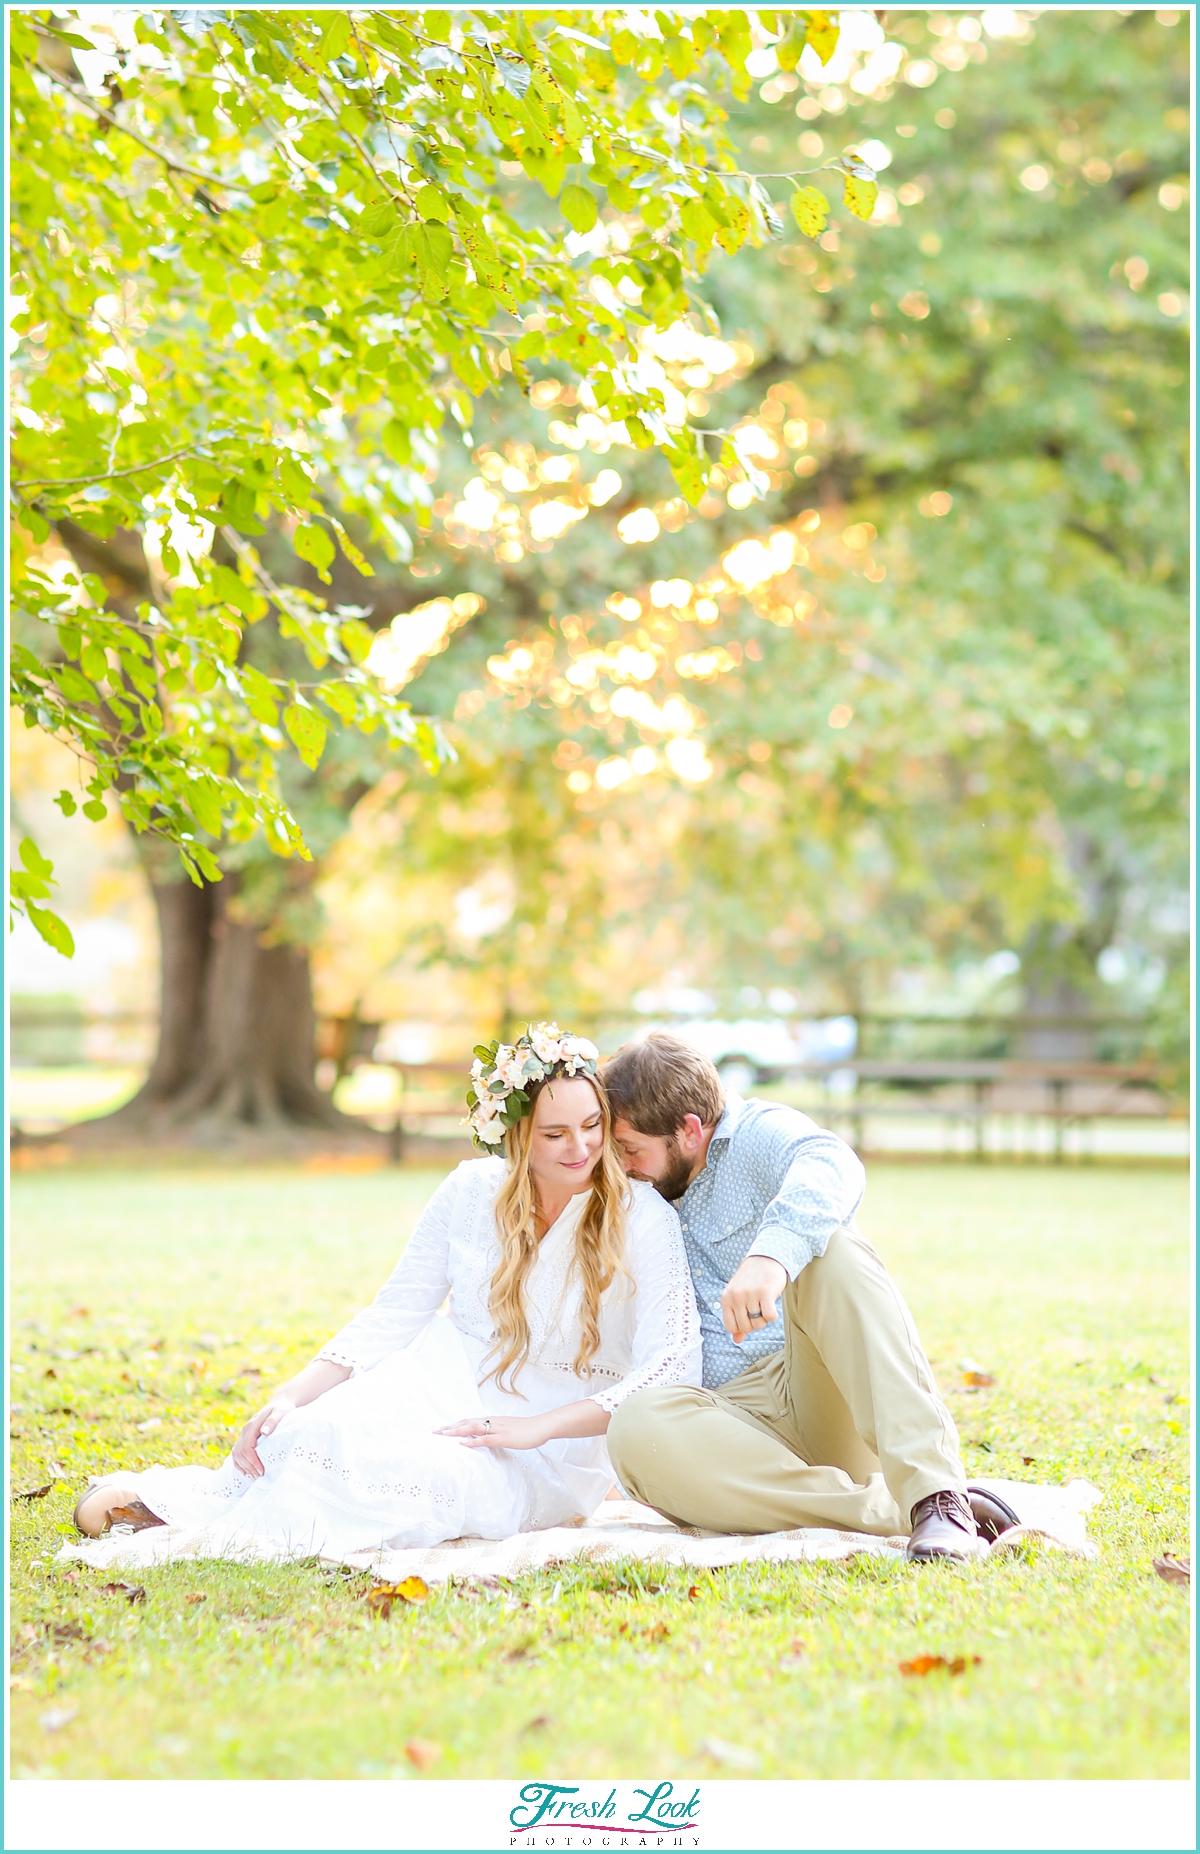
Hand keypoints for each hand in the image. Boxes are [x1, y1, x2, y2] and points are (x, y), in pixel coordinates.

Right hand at [232, 1394, 296, 1476]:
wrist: (280, 1403)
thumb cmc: (282, 1409)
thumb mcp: (280, 1412)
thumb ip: (272, 1421)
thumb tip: (264, 1432)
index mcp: (251, 1426)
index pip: (246, 1448)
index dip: (253, 1461)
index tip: (262, 1471)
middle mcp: (245, 1431)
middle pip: (240, 1453)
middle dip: (249, 1467)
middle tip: (260, 1477)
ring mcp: (244, 1434)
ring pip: (237, 1454)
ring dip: (244, 1467)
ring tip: (254, 1476)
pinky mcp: (246, 1437)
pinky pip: (237, 1452)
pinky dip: (239, 1463)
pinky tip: (246, 1471)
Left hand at [436, 1413, 550, 1450]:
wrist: (541, 1426)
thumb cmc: (526, 1430)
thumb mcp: (508, 1430)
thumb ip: (495, 1433)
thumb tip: (485, 1438)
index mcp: (492, 1421)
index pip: (469, 1421)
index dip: (455, 1424)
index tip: (441, 1428)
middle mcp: (492, 1422)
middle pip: (466, 1422)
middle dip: (450, 1427)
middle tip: (434, 1431)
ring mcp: (497, 1429)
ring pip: (473, 1428)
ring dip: (457, 1430)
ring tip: (444, 1434)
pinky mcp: (504, 1437)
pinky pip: (486, 1439)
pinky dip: (473, 1441)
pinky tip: (464, 1443)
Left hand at [721, 1255, 788, 1344]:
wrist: (766, 1258)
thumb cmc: (752, 1281)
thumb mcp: (738, 1297)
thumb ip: (736, 1318)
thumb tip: (736, 1340)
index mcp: (726, 1298)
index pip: (731, 1327)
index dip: (741, 1327)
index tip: (748, 1318)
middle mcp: (736, 1296)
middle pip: (746, 1327)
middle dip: (755, 1324)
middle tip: (759, 1310)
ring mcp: (750, 1294)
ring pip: (758, 1324)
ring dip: (765, 1319)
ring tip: (765, 1304)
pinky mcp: (765, 1292)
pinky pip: (770, 1317)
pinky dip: (773, 1315)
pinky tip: (772, 1304)